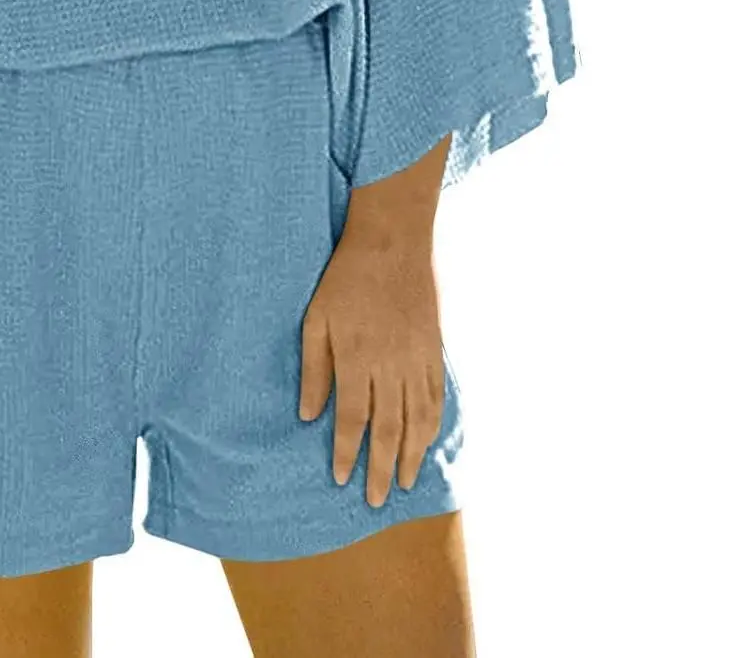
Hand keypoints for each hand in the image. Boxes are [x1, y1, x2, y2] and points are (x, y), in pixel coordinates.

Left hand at [298, 223, 445, 506]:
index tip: (341, 479)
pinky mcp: (434, 350)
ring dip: (411, 456)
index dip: (347, 452)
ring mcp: (417, 359)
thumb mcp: (316, 319)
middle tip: (376, 502)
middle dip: (381, 469)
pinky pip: (435, 398)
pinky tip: (425, 444)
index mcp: (357, 357)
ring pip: (417, 420)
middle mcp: (390, 365)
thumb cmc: (344, 279)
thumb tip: (309, 415)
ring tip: (404, 484)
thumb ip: (314, 369)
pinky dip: (431, 426)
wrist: (392, 243)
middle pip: (388, 429)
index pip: (353, 418)